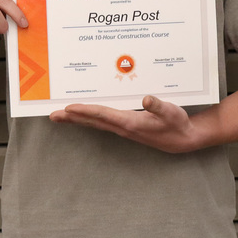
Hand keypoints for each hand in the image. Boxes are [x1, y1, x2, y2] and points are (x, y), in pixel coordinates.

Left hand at [49, 95, 204, 153]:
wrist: (184, 139)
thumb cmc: (178, 124)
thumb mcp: (172, 113)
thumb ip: (159, 106)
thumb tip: (146, 99)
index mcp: (131, 123)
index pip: (103, 115)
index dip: (85, 111)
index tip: (69, 108)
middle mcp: (123, 127)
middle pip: (92, 121)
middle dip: (72, 118)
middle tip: (52, 116)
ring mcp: (123, 128)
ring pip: (95, 123)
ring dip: (77, 119)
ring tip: (60, 116)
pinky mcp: (125, 127)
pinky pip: (102, 122)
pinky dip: (89, 118)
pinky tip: (82, 116)